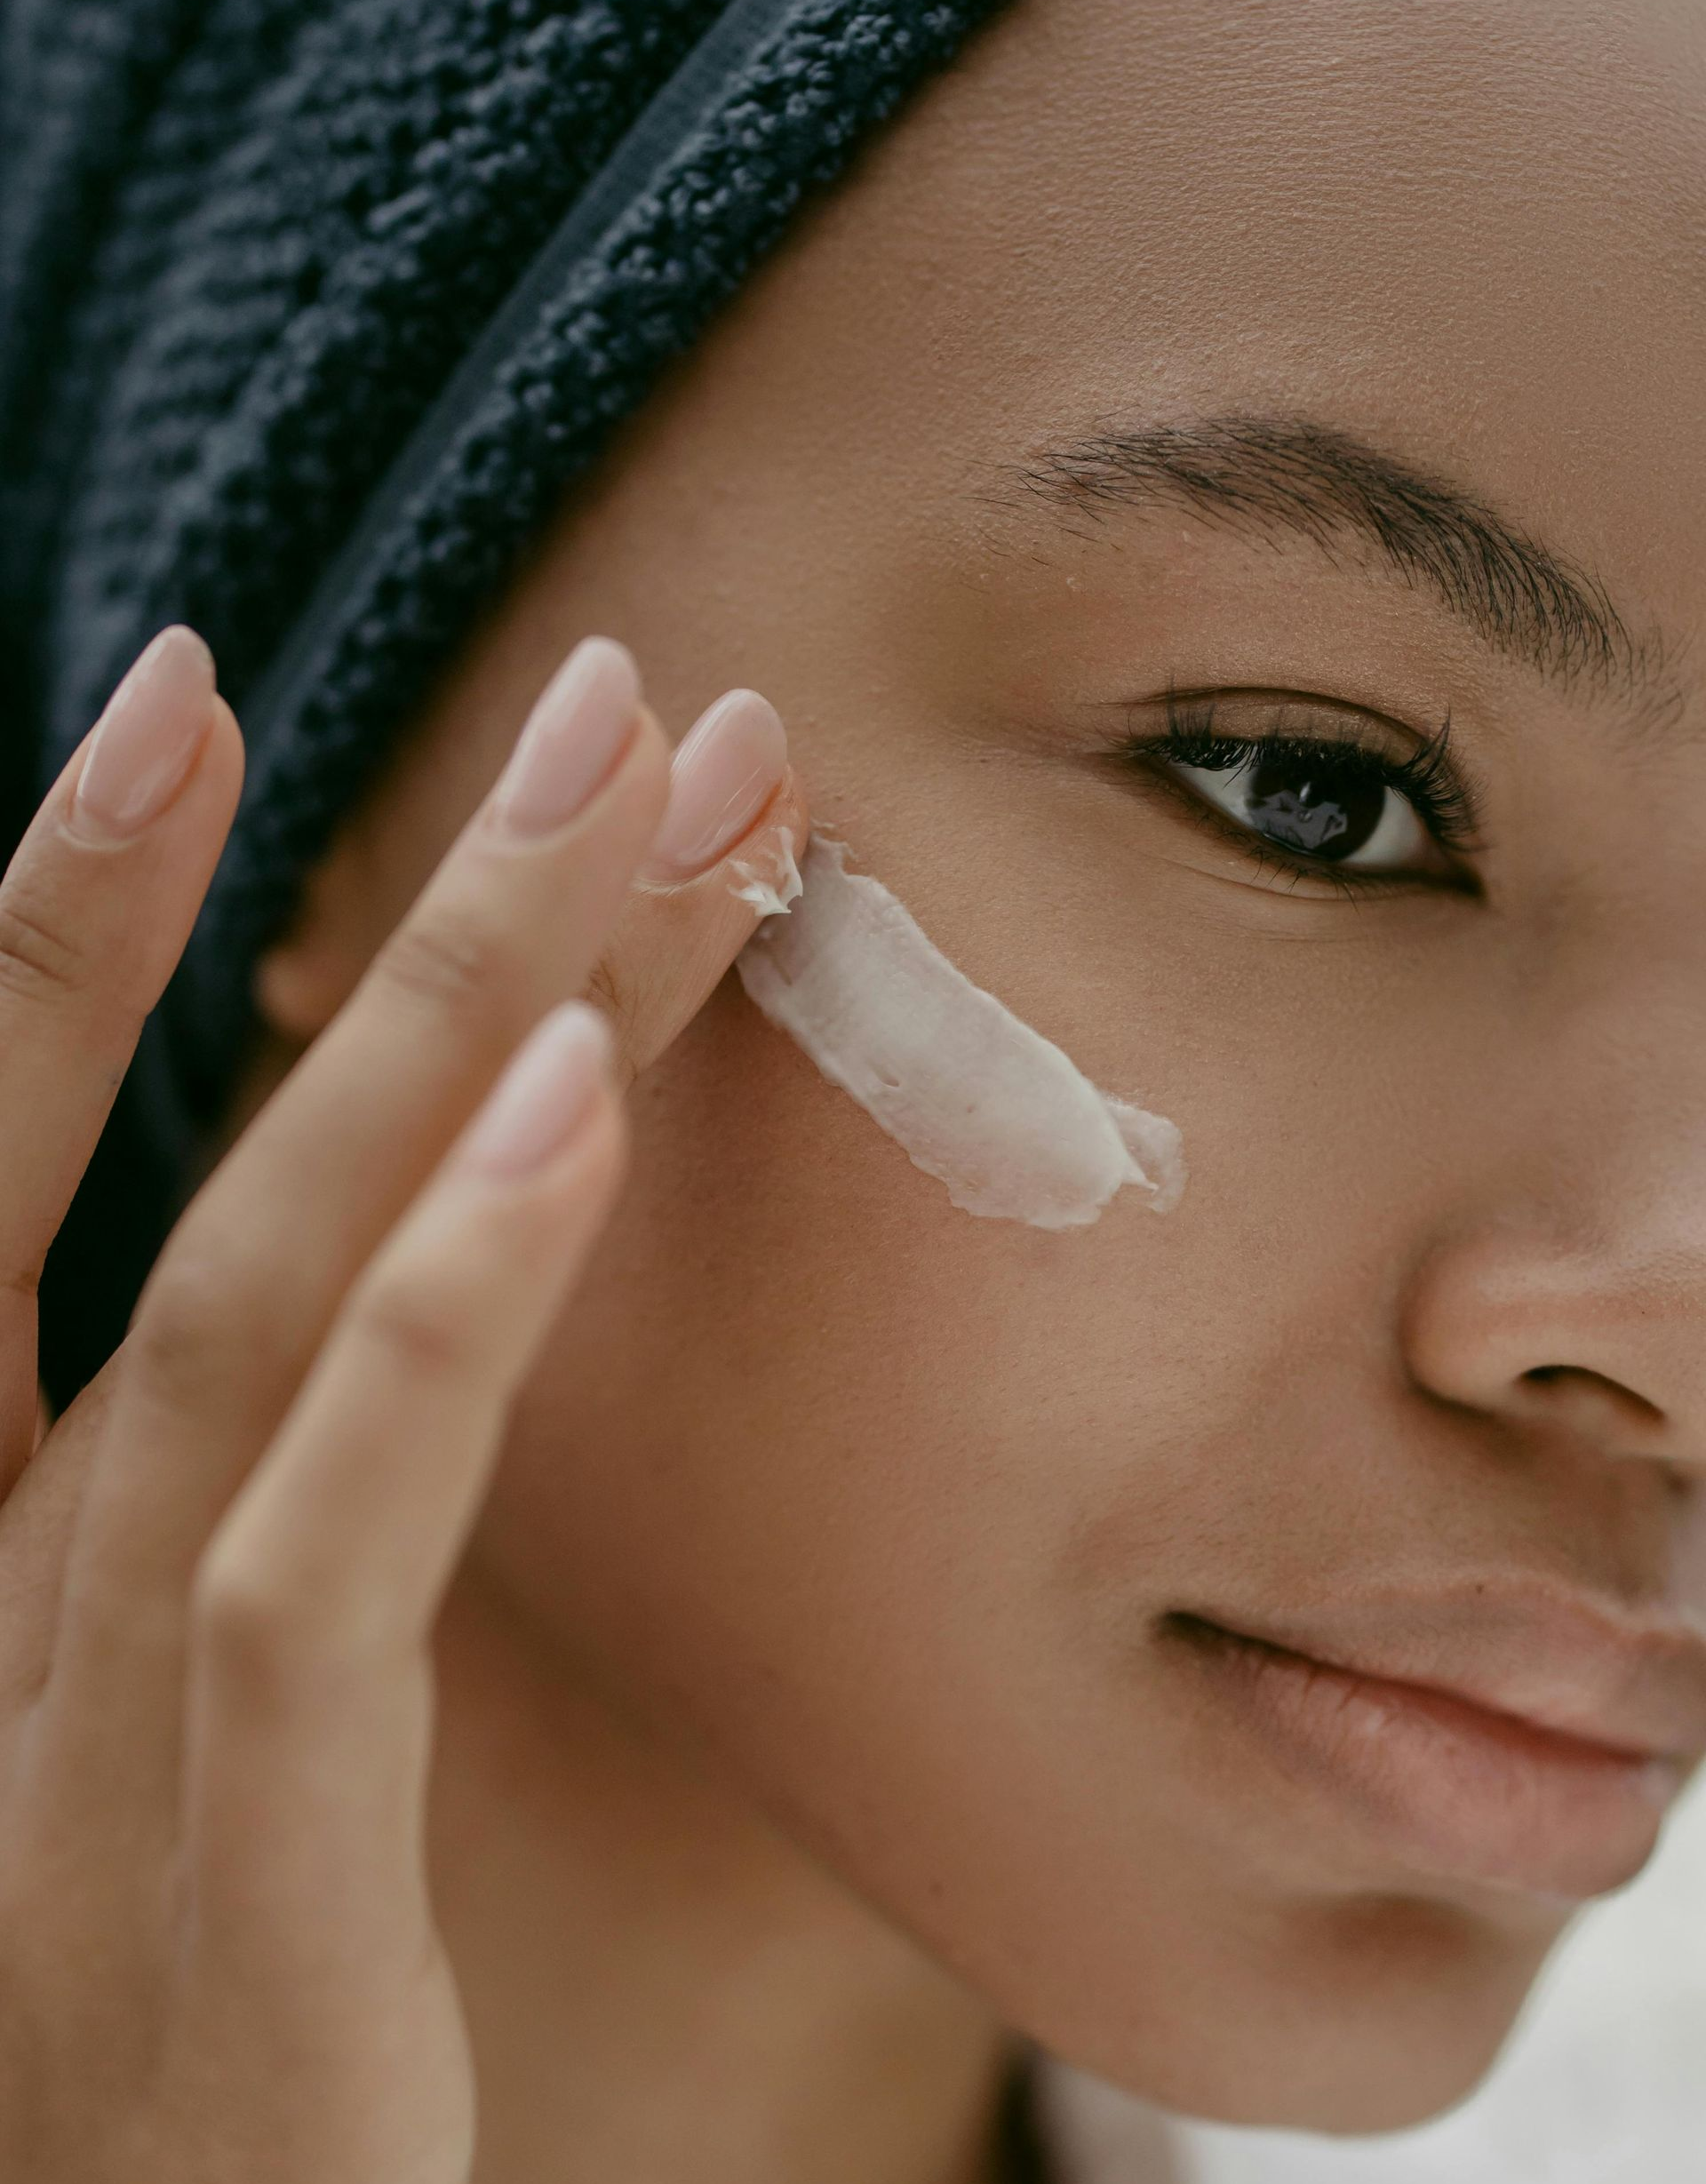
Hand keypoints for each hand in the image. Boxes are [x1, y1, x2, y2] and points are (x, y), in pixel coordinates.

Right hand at [0, 627, 805, 2182]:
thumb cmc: (200, 2040)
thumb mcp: (205, 1723)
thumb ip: (277, 1493)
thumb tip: (430, 1235)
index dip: (69, 925)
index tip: (195, 693)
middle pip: (179, 1185)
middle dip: (374, 913)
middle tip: (590, 685)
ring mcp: (77, 1760)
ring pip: (259, 1304)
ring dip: (453, 1021)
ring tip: (644, 793)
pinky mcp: (226, 1912)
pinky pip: (319, 1563)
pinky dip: (439, 1319)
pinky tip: (580, 1112)